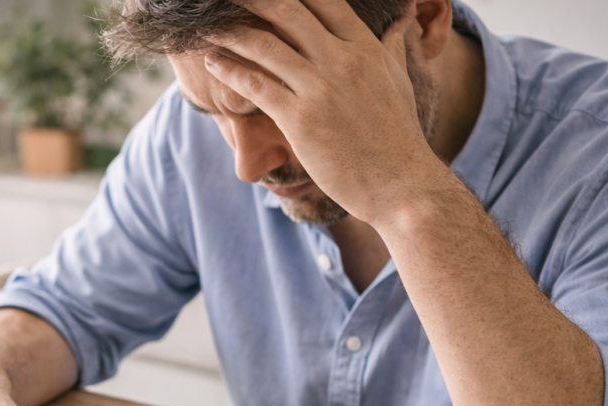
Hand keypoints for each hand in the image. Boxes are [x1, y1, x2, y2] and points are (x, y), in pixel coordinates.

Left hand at [203, 0, 439, 224]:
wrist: (400, 185)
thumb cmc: (398, 136)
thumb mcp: (399, 81)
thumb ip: (392, 46)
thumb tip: (401, 17)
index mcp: (365, 47)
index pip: (324, 0)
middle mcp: (342, 60)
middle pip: (288, 11)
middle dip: (253, 0)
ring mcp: (320, 89)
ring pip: (265, 46)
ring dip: (230, 31)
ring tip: (205, 24)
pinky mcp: (300, 120)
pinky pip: (256, 86)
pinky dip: (229, 71)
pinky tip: (211, 63)